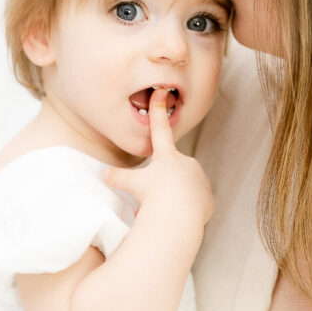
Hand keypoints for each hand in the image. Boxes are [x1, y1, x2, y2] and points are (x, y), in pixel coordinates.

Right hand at [105, 89, 213, 227]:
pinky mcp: (207, 198)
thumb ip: (119, 177)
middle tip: (154, 197)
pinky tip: (178, 217)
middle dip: (162, 183)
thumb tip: (104, 174)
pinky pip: (194, 204)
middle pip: (171, 170)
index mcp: (168, 156)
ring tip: (164, 210)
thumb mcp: (132, 185)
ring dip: (173, 198)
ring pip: (183, 189)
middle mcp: (187, 163)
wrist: (177, 217)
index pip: (159, 129)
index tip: (160, 93)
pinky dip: (186, 210)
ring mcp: (200, 180)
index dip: (157, 111)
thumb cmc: (153, 197)